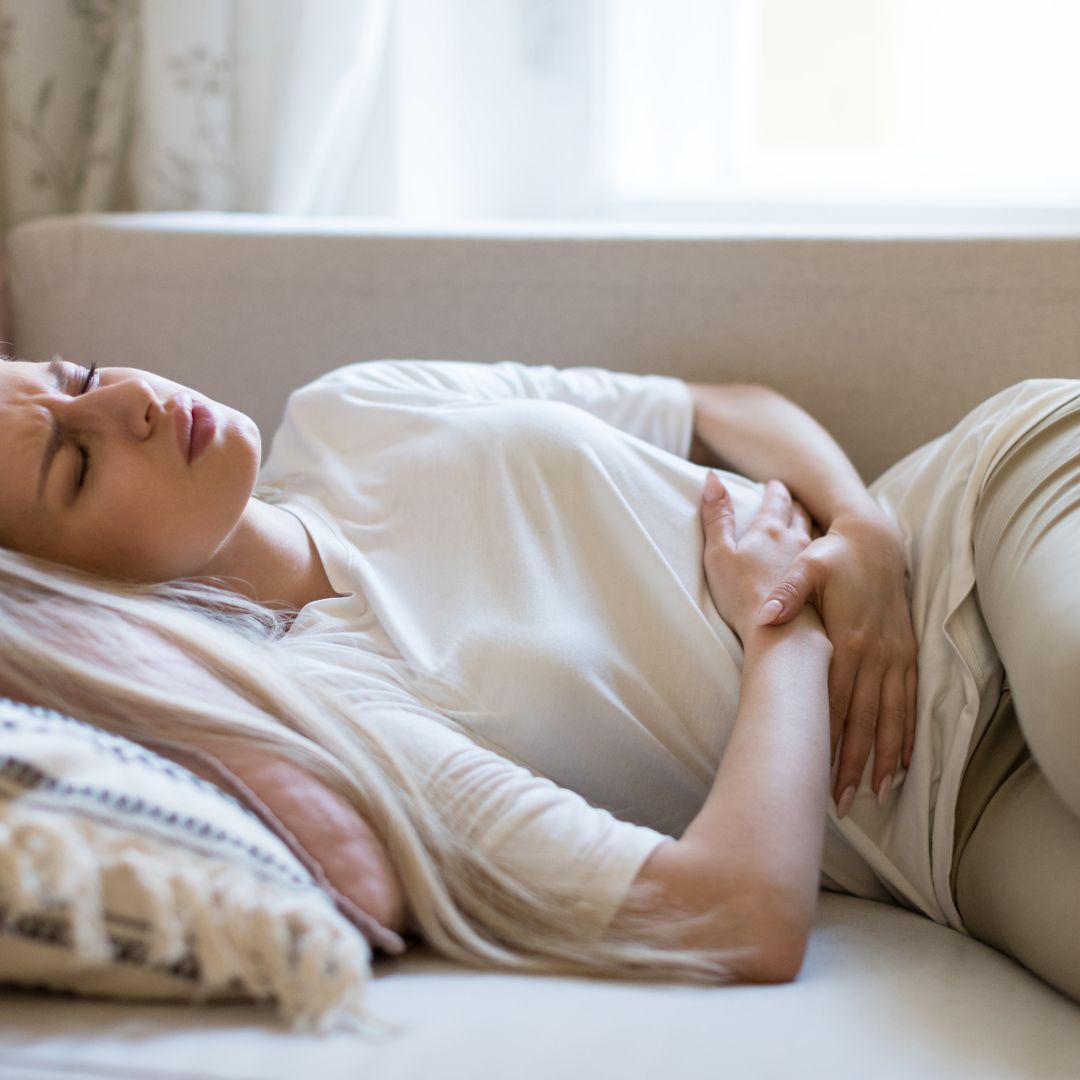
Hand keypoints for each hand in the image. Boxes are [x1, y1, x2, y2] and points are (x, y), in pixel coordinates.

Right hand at [700, 473, 821, 644]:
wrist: (779, 633)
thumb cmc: (742, 594)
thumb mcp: (719, 552)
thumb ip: (717, 516)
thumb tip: (712, 478)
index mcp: (769, 530)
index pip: (776, 499)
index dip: (774, 490)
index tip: (773, 485)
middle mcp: (795, 541)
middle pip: (799, 513)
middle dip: (793, 503)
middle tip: (789, 499)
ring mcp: (811, 564)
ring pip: (814, 534)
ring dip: (808, 524)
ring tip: (804, 522)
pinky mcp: (819, 586)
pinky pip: (822, 561)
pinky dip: (819, 552)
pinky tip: (817, 560)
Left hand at [752, 511, 918, 815]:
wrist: (875, 539)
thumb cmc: (834, 557)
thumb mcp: (808, 566)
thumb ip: (787, 593)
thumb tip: (766, 616)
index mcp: (847, 638)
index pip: (834, 697)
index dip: (826, 734)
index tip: (815, 768)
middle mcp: (874, 653)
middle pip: (863, 717)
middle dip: (853, 760)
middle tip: (842, 800)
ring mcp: (894, 655)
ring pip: (890, 715)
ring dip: (882, 755)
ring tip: (875, 793)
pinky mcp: (907, 653)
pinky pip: (909, 700)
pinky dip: (906, 731)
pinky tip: (901, 760)